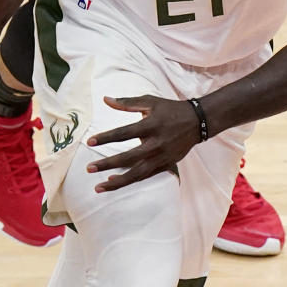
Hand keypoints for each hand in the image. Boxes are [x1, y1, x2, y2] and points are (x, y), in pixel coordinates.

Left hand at [85, 95, 202, 190]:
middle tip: (89, 168)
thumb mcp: (150, 102)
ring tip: (99, 187)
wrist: (197, 122)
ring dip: (117, 182)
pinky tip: (115, 183)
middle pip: (128, 158)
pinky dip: (130, 181)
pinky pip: (146, 176)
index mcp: (151, 125)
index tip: (90, 142)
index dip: (106, 138)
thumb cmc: (170, 110)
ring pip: (137, 173)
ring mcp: (162, 157)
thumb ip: (127, 102)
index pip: (124, 133)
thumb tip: (105, 99)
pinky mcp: (166, 165)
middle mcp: (156, 143)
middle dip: (108, 164)